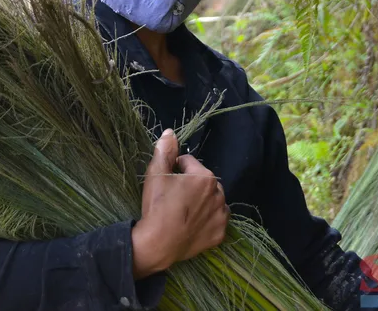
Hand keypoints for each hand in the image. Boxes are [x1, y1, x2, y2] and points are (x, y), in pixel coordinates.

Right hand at [131, 128, 229, 278]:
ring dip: (202, 201)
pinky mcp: (220, 234)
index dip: (174, 169)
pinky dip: (207, 220)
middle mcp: (219, 195)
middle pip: (204, 181)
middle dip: (191, 184)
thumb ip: (165, 150)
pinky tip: (192, 223)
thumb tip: (170, 132)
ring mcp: (221, 216)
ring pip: (212, 200)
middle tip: (174, 196)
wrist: (158, 243)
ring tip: (183, 210)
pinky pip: (215, 220)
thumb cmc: (157, 206)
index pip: (189, 163)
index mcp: (205, 177)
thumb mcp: (156, 174)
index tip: (166, 181)